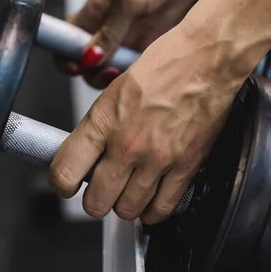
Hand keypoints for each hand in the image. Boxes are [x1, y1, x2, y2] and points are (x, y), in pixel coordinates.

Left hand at [50, 19, 245, 223]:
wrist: (209, 60)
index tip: (68, 183)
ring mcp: (157, 160)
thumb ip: (98, 128)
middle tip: (102, 188)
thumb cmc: (165, 66)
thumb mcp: (115, 91)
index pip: (64, 172)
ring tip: (130, 189)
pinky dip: (153, 211)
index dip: (62, 184)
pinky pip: (162, 209)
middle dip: (95, 200)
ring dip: (125, 204)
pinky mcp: (186, 168)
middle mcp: (127, 145)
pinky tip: (152, 198)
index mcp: (103, 121)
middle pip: (95, 204)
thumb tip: (86, 157)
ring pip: (127, 211)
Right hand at [56, 0, 208, 88]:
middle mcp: (104, 33)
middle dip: (93, 74)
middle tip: (110, 70)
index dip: (65, 59)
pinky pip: (132, 72)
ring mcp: (125, 43)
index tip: (77, 67)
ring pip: (109, 73)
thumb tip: (90, 59)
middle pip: (86, 66)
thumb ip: (110, 31)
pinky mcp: (144, 50)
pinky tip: (142, 70)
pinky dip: (134, 77)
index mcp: (91, 17)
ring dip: (113, 79)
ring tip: (125, 71)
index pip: (64, 43)